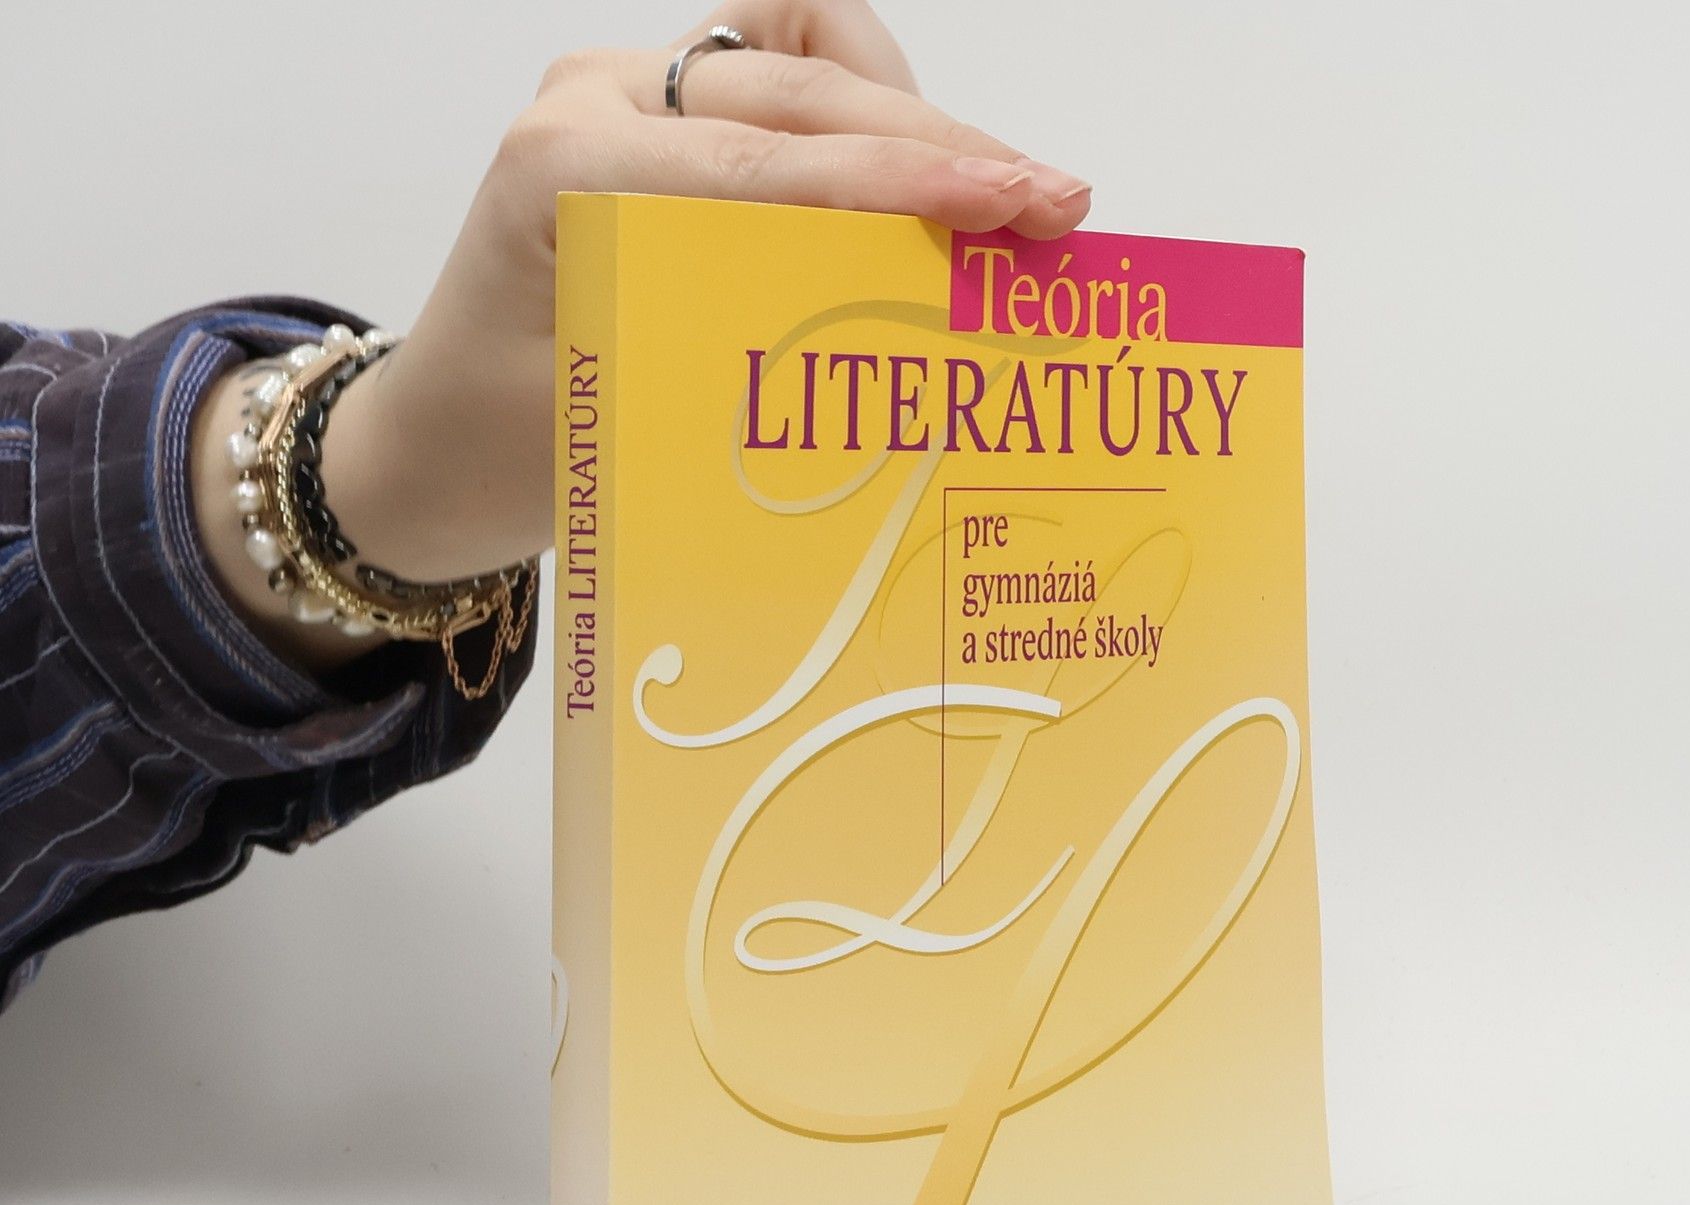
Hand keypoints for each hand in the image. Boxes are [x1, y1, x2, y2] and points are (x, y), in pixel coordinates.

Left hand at [194, 1, 1092, 671]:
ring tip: (1010, 201)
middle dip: (946, 148)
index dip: (910, 184)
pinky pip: (781, 66)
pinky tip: (919, 169)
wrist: (428, 448)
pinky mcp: (654, 115)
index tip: (1020, 210)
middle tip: (1057, 210)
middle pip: (808, 91)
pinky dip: (862, 105)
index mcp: (568, 169)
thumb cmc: (506, 456)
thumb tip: (911, 356)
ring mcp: (623, 94)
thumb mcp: (622, 434)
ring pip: (806, 59)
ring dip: (917, 121)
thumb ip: (747, 370)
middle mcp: (598, 103)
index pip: (774, 161)